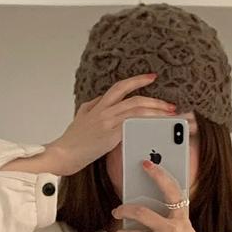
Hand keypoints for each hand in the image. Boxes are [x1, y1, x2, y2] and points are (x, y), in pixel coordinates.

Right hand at [49, 73, 177, 175]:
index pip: (120, 87)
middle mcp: (103, 110)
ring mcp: (107, 121)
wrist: (62, 154)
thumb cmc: (71, 141)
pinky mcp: (110, 134)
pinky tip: (156, 125)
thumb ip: (93, 107)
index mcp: (97, 105)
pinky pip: (133, 123)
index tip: (151, 77)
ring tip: (168, 115)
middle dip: (155, 99)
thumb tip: (103, 100)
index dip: (137, 80)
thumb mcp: (81, 117)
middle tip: (169, 103)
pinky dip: (147, 122)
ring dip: (156, 111)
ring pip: (137, 109)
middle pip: (134, 97)